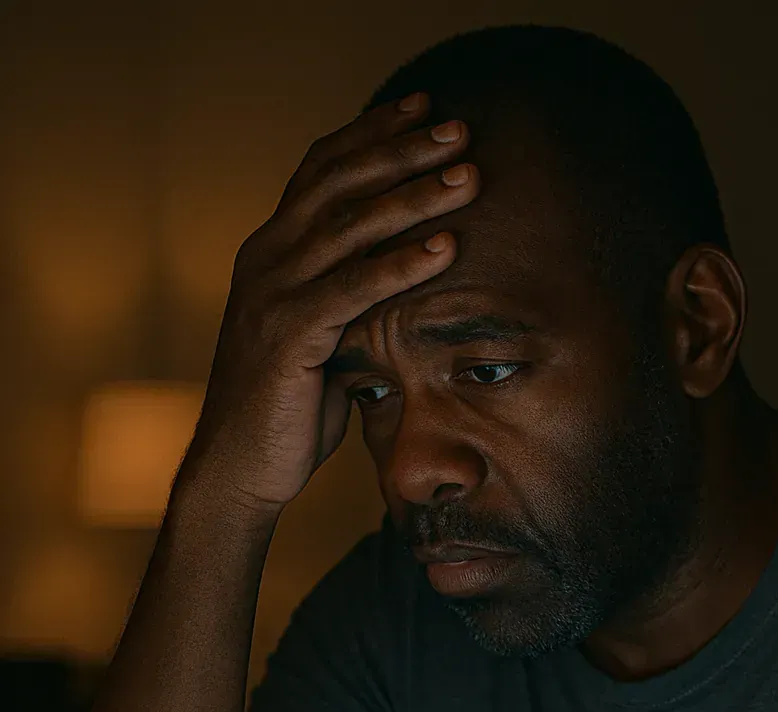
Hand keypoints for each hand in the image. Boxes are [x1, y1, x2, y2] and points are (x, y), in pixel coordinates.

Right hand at [178, 92, 479, 513]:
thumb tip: (404, 277)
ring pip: (347, 227)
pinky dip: (399, 266)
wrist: (242, 467)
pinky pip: (350, 289)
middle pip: (339, 183)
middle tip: (460, 129)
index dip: (372, 135)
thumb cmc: (291, 405)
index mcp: (273, 251)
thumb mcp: (323, 336)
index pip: (322, 172)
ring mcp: (271, 294)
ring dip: (413, 197)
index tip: (423, 109)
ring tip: (467, 176)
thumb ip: (350, 297)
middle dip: (402, 151)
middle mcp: (266, 258)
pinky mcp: (286, 335)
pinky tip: (444, 248)